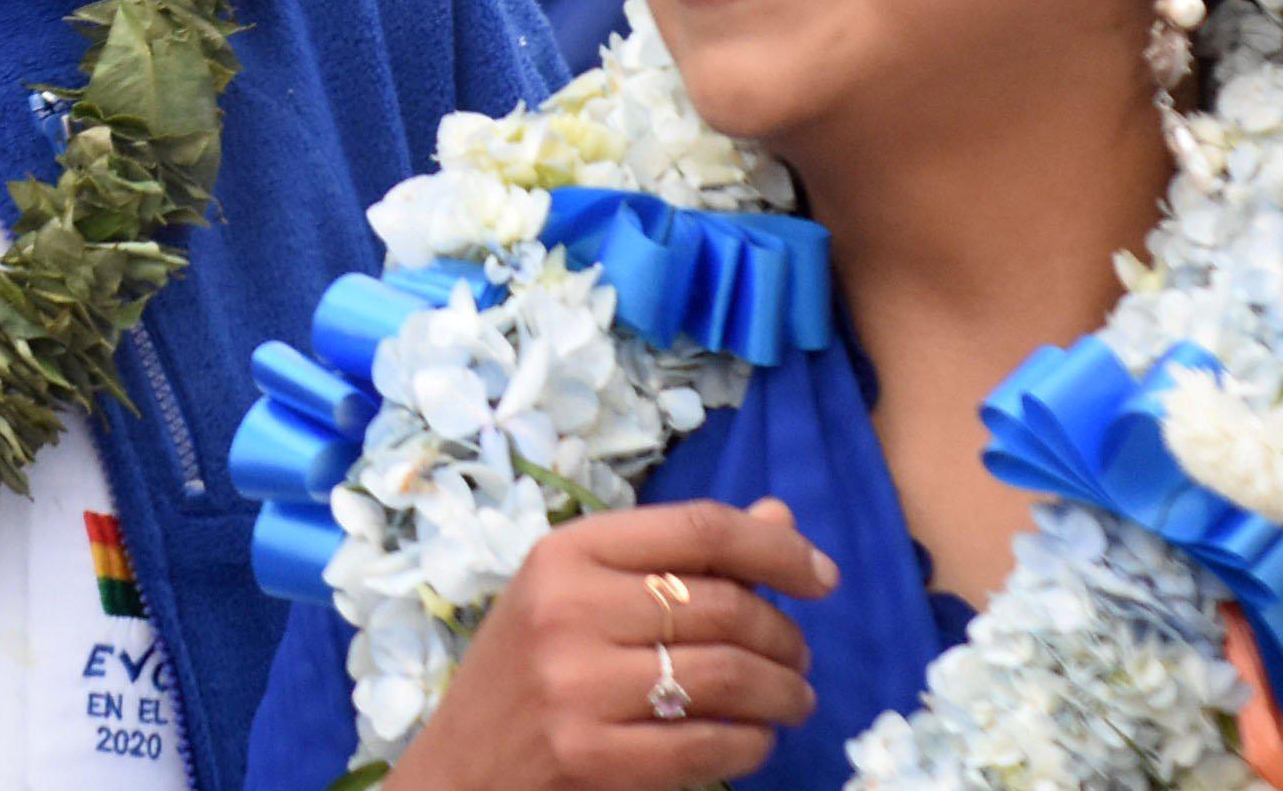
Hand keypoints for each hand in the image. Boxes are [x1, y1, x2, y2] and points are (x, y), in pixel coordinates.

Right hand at [386, 500, 831, 790]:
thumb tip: (780, 517)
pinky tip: (756, 741)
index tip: (824, 579)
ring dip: (782, 692)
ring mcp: (575, 684)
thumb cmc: (525, 673)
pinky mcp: (587, 754)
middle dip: (785, 636)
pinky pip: (706, 744)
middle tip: (798, 660)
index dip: (777, 550)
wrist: (457, 770)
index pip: (698, 529)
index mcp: (565, 552)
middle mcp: (567, 607)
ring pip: (726, 674)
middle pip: (722, 605)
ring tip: (792, 702)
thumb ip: (677, 557)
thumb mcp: (581, 596)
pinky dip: (752, 743)